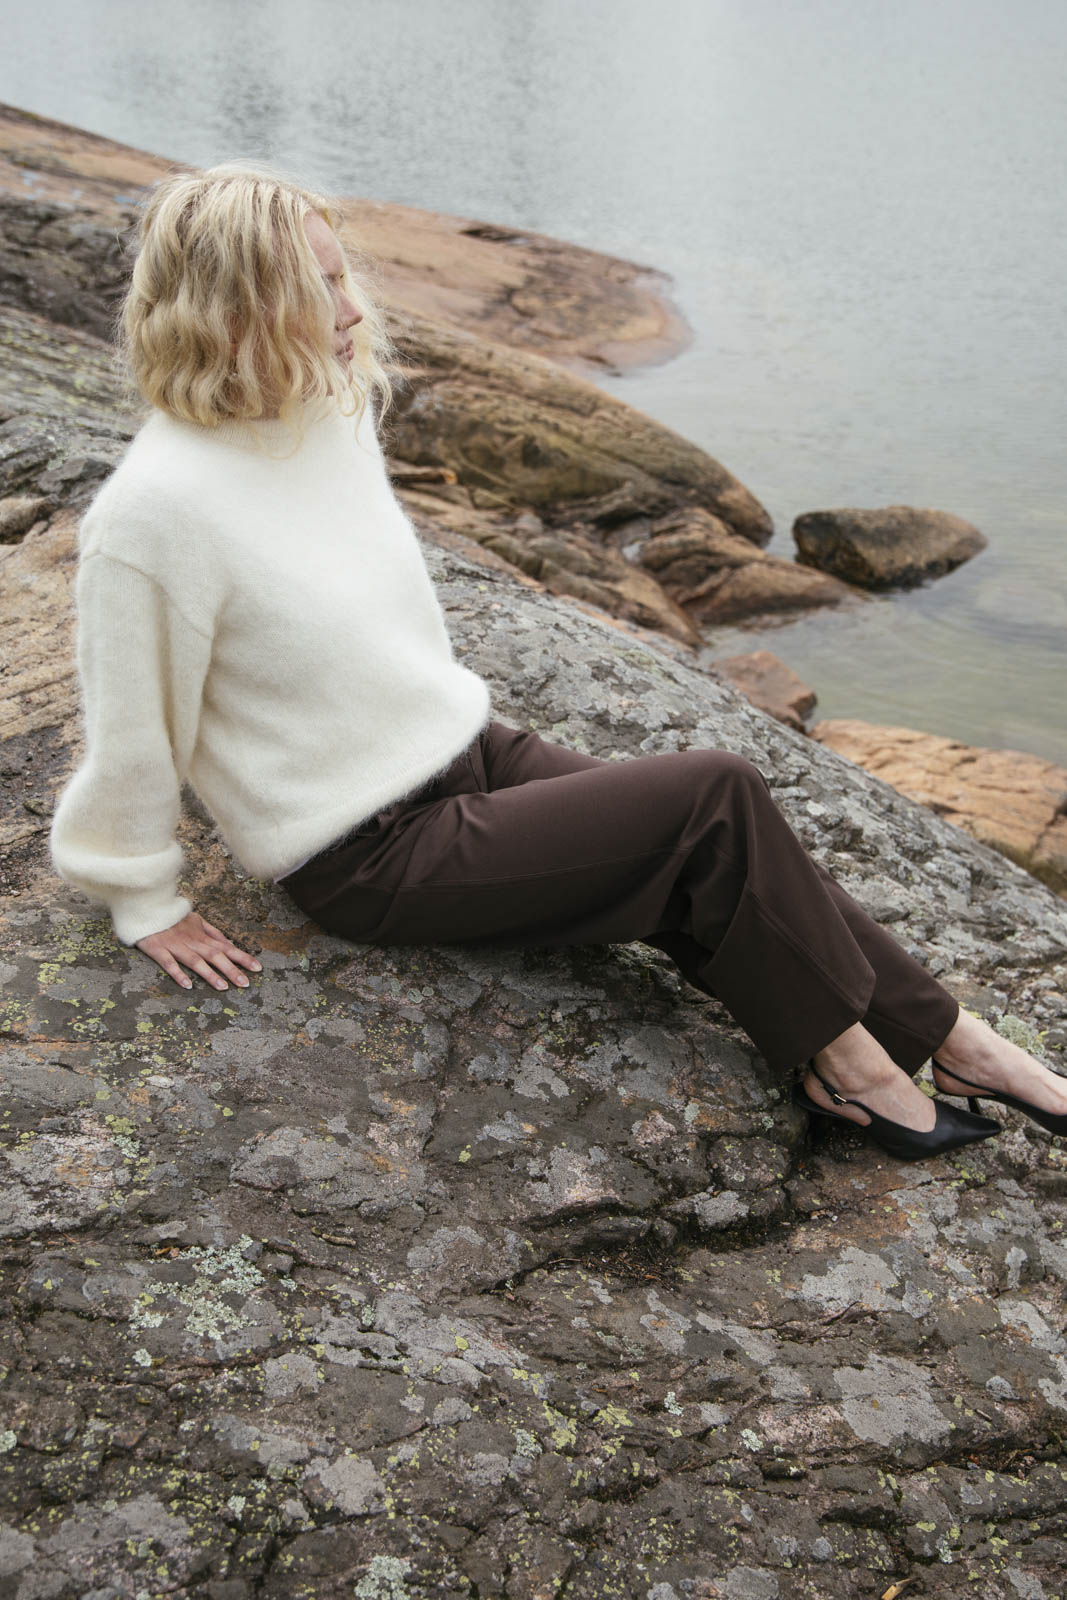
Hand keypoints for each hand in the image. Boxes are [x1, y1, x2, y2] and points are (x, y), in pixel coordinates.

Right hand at [136, 911, 262, 991]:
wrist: (146, 907)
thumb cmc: (172, 917)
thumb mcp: (196, 920)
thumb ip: (213, 933)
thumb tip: (230, 945)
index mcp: (202, 935)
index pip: (227, 947)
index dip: (243, 957)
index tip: (258, 968)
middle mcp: (192, 941)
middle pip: (215, 956)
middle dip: (232, 969)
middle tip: (246, 984)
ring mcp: (175, 946)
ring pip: (195, 961)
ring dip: (210, 974)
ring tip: (223, 987)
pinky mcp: (158, 949)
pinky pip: (169, 963)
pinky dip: (178, 974)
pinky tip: (187, 985)